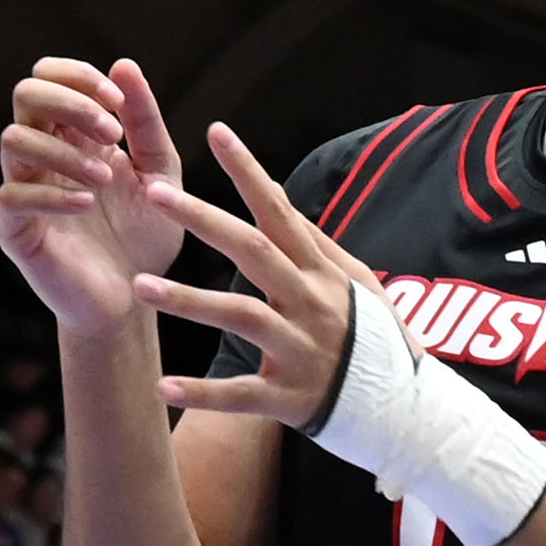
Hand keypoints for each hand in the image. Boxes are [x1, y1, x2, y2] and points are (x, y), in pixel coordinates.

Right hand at [0, 57, 190, 339]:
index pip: (49, 76)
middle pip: (24, 94)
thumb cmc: (146, 235)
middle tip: (111, 133)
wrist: (138, 300)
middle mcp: (42, 154)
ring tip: (104, 178)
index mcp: (71, 133)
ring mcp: (25, 190)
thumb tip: (124, 63)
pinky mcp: (16, 231)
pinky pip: (13, 196)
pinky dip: (53, 194)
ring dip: (63, 151)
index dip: (79, 77)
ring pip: (13, 141)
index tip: (117, 101)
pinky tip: (87, 205)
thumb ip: (144, 122)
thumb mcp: (160, 172)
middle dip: (69, 102)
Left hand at [132, 126, 359, 430]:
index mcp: (321, 273)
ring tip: (139, 284)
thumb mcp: (355, 282)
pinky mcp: (291, 397)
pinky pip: (240, 394)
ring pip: (241, 316)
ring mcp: (301, 350)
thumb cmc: (372, 339)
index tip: (217, 132)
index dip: (249, 171)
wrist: (406, 413)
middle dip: (204, 219)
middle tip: (156, 192)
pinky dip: (203, 392)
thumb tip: (273, 188)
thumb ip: (311, 239)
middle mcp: (310, 303)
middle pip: (253, 252)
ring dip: (188, 300)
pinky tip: (163, 386)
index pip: (279, 211)